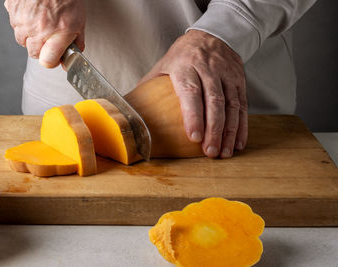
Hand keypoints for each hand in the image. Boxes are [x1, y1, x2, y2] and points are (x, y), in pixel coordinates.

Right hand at [4, 0, 84, 67]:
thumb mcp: (79, 21)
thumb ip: (76, 42)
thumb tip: (71, 59)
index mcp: (56, 33)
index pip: (47, 62)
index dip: (52, 61)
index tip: (55, 56)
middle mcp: (37, 29)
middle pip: (33, 53)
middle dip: (42, 48)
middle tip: (50, 36)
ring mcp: (22, 20)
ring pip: (22, 39)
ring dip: (31, 35)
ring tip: (41, 22)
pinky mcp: (12, 10)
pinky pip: (14, 23)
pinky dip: (22, 21)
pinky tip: (33, 12)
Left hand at [138, 30, 246, 157]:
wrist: (211, 35)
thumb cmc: (182, 56)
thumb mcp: (163, 65)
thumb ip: (149, 87)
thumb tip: (130, 111)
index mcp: (186, 66)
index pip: (191, 92)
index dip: (193, 115)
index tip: (194, 137)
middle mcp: (209, 69)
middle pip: (214, 101)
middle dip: (214, 129)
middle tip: (210, 152)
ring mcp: (226, 75)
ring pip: (232, 105)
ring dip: (229, 132)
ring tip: (223, 153)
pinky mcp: (239, 80)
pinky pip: (243, 105)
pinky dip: (241, 126)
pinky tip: (237, 142)